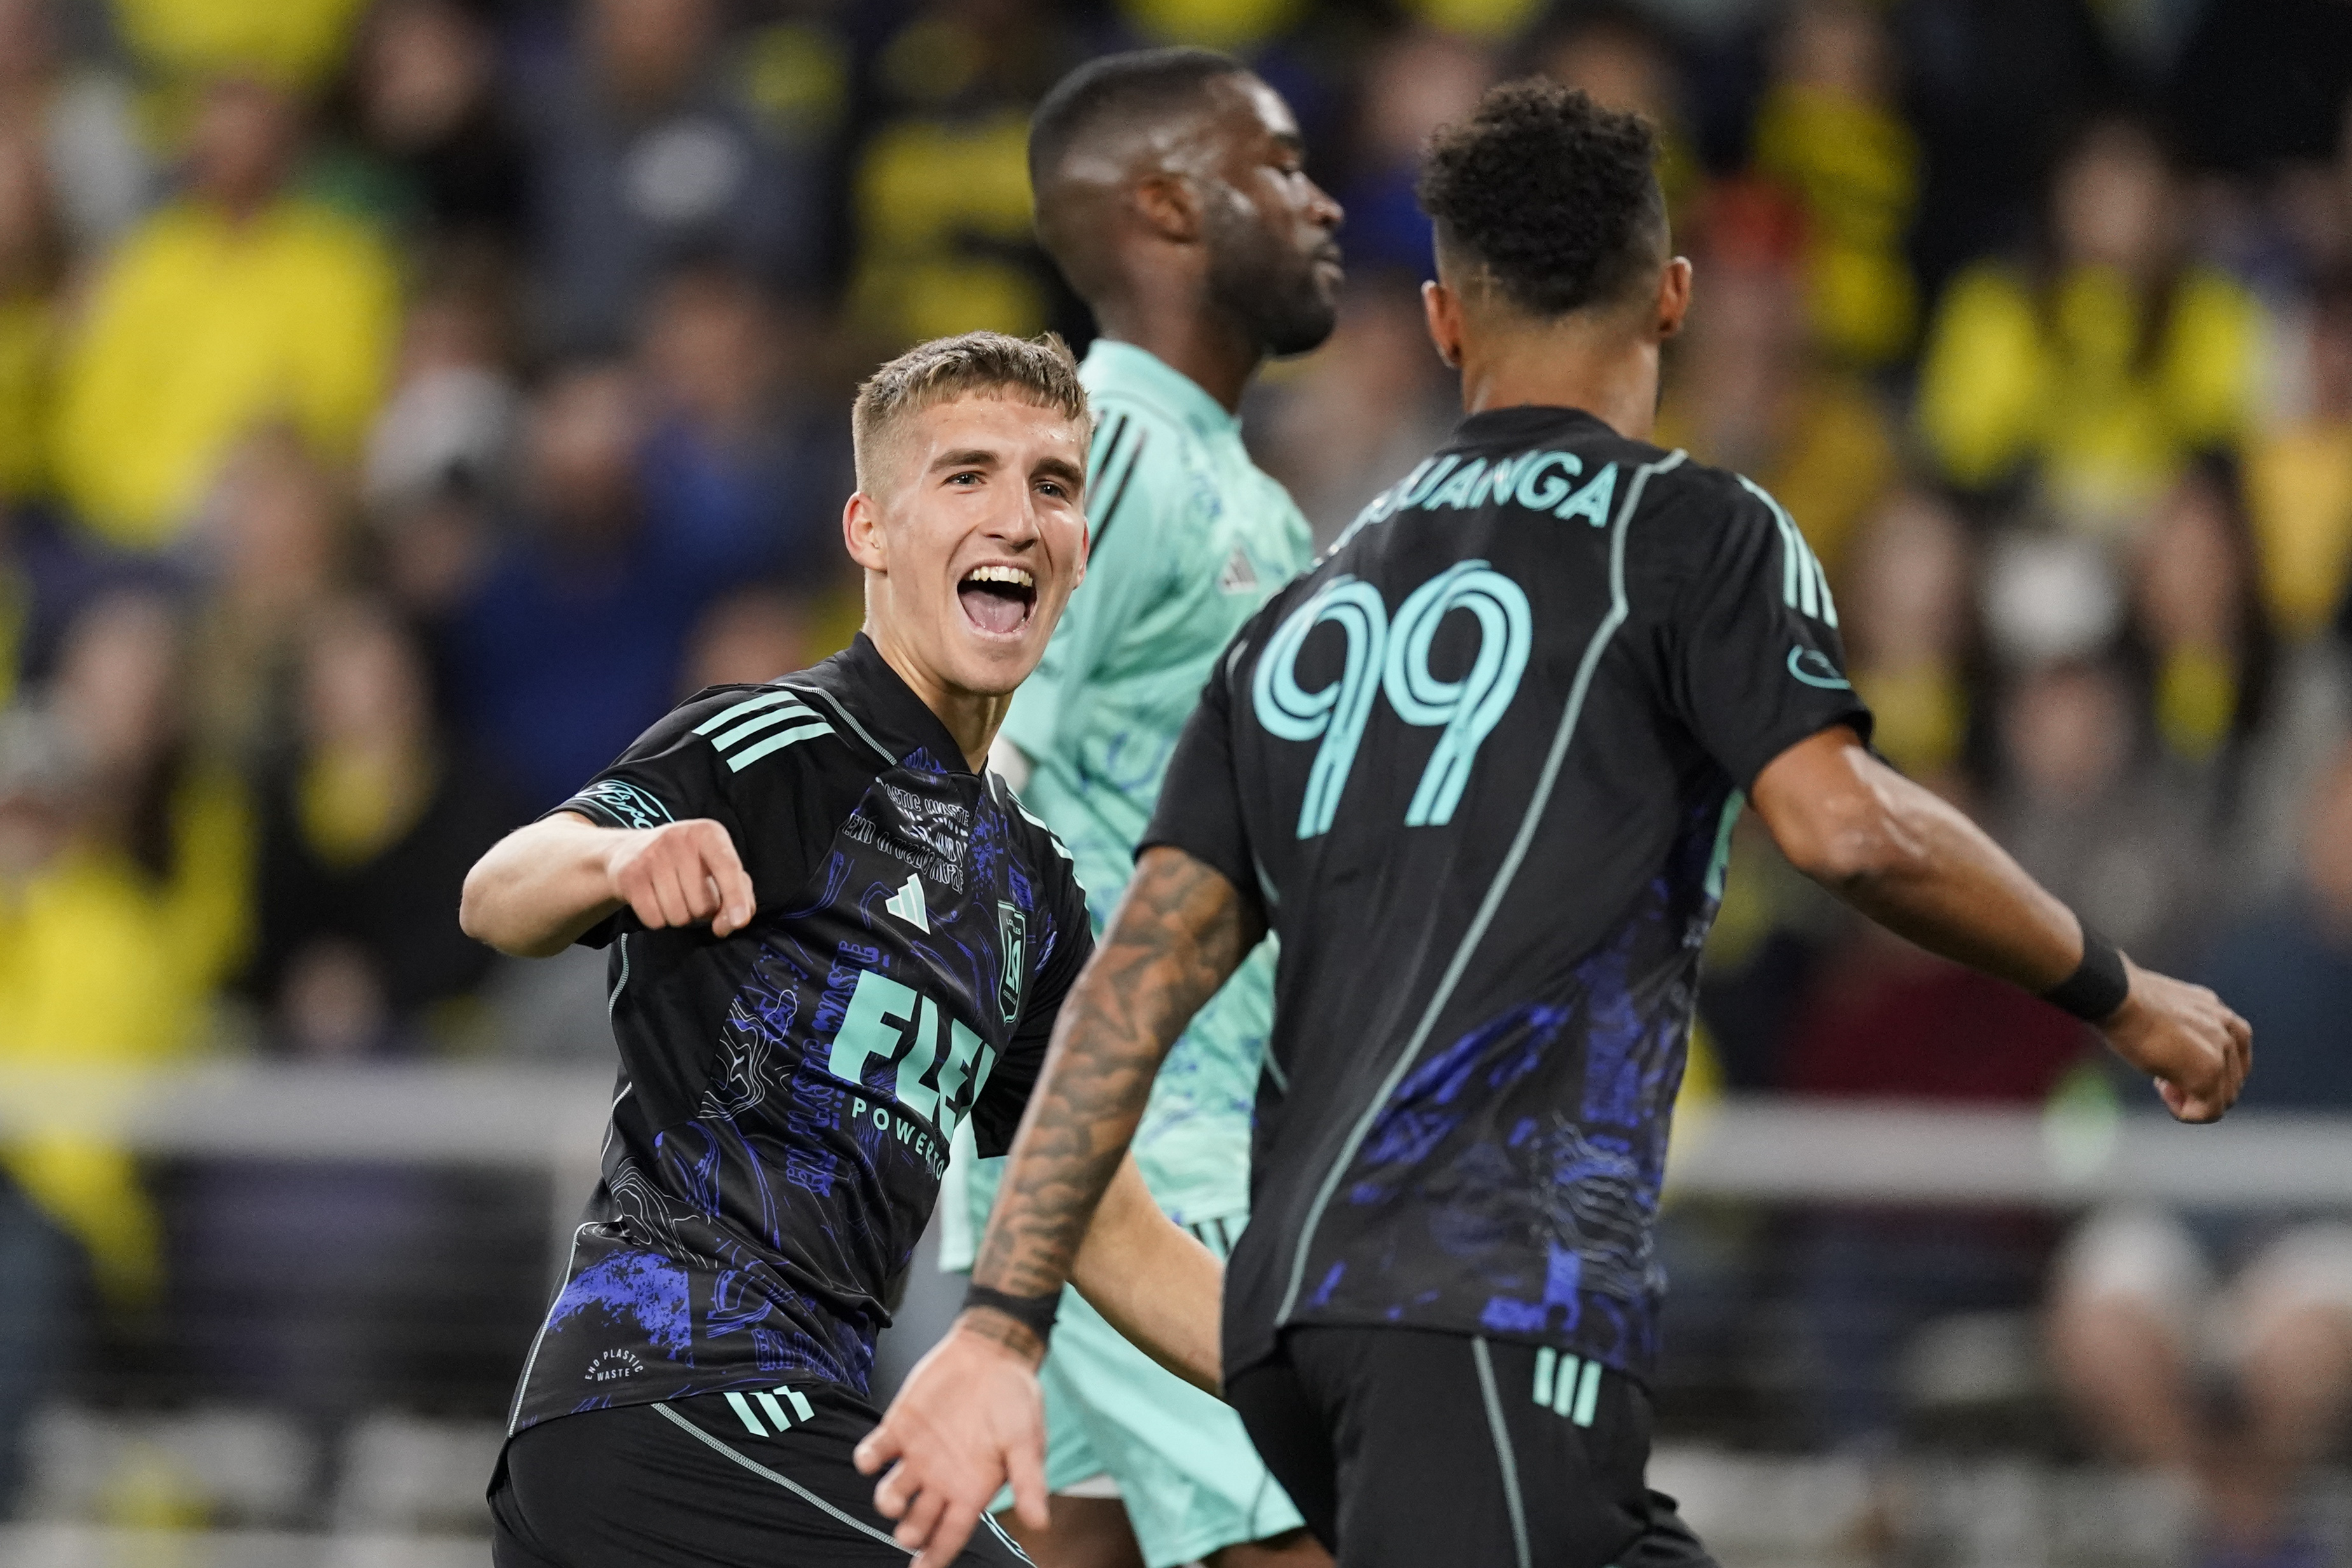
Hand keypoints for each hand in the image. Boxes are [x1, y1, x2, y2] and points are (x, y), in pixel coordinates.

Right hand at [603, 819, 754, 936]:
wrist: (629, 850)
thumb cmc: (688, 863)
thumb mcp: (718, 866)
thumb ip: (739, 893)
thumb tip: (734, 923)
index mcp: (708, 833)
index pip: (727, 866)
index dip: (736, 897)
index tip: (740, 922)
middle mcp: (679, 838)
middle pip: (702, 904)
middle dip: (701, 911)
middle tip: (691, 894)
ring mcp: (651, 855)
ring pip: (678, 916)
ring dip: (680, 917)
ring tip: (674, 895)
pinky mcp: (629, 876)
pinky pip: (655, 920)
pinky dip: (658, 920)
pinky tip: (655, 900)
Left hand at [854, 1313, 1049, 1562]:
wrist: (993, 1352)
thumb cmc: (1015, 1399)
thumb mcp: (1026, 1441)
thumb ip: (1028, 1482)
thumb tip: (1041, 1523)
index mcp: (973, 1488)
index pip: (951, 1534)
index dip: (935, 1556)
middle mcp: (942, 1478)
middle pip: (918, 1521)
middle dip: (910, 1532)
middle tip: (909, 1531)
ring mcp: (918, 1454)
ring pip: (892, 1492)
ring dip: (887, 1500)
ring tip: (893, 1497)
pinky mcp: (899, 1427)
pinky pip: (874, 1452)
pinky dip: (867, 1459)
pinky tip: (872, 1458)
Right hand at [2100, 958, 2251, 1122]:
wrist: (2117, 996)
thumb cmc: (2124, 999)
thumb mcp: (2163, 1008)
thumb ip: (2181, 1025)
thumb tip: (2173, 1047)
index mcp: (2219, 1012)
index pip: (2231, 1057)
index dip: (2201, 1070)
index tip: (2169, 1066)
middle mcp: (2228, 1028)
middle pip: (2230, 1080)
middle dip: (2198, 1088)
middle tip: (2162, 1079)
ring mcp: (2223, 1050)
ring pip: (2223, 1099)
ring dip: (2193, 1100)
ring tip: (2162, 1084)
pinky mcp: (2208, 1072)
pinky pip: (2210, 1111)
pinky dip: (2187, 1112)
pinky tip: (2163, 1091)